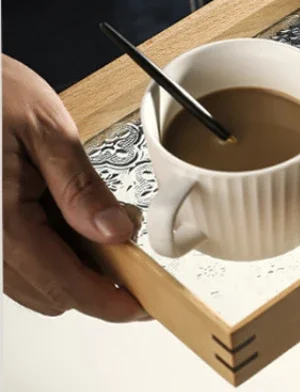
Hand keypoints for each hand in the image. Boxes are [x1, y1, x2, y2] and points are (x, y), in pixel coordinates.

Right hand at [3, 55, 145, 320]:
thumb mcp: (45, 129)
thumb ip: (80, 186)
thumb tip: (116, 232)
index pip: (62, 283)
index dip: (109, 301)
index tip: (145, 303)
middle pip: (49, 292)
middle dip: (99, 281)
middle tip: (137, 250)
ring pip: (33, 281)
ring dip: (77, 267)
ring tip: (109, 224)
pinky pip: (20, 259)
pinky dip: (55, 251)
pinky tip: (77, 219)